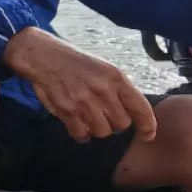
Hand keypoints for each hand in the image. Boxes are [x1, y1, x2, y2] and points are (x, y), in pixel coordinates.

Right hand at [2, 27, 155, 142]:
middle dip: (115, 123)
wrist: (43, 56)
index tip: (148, 135)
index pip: (140, 107)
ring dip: (97, 129)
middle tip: (104, 115)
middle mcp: (102, 90)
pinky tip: (79, 126)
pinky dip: (81, 134)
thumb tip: (133, 114)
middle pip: (122, 124)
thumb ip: (119, 89)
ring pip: (103, 131)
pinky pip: (81, 134)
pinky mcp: (66, 111)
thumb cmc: (75, 63)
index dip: (148, 126)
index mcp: (115, 77)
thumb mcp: (104, 68)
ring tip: (89, 118)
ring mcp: (83, 102)